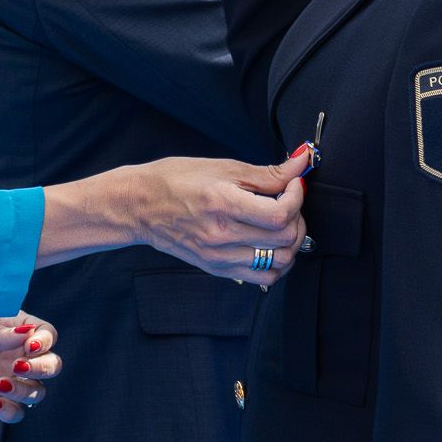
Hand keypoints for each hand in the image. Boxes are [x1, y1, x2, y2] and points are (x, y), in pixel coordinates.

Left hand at [0, 315, 60, 423]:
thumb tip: (27, 335)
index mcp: (11, 325)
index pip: (46, 333)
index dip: (46, 341)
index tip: (29, 345)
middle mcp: (11, 352)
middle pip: (50, 364)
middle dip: (44, 368)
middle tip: (19, 367)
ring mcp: (1, 376)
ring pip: (36, 391)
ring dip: (27, 391)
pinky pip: (14, 412)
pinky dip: (11, 411)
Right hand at [128, 152, 306, 284]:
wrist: (139, 206)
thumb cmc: (175, 180)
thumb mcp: (222, 166)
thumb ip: (267, 172)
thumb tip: (301, 164)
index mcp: (222, 205)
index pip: (279, 214)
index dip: (297, 197)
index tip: (294, 182)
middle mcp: (221, 236)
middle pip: (285, 238)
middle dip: (297, 215)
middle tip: (289, 198)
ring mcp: (220, 257)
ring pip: (280, 262)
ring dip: (291, 241)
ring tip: (282, 221)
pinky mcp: (218, 269)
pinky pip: (264, 277)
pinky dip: (278, 262)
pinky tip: (271, 243)